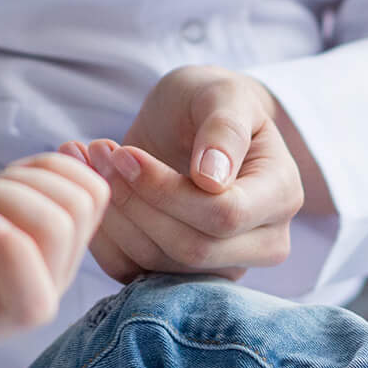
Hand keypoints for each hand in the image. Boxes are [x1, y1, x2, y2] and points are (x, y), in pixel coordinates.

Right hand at [0, 152, 108, 344]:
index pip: (34, 300)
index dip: (12, 252)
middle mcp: (42, 291)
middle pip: (59, 229)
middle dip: (5, 196)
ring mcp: (63, 258)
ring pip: (81, 200)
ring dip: (26, 178)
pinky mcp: (70, 224)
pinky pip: (89, 183)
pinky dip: (50, 165)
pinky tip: (9, 177)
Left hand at [72, 64, 311, 282]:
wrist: (195, 120)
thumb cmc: (213, 99)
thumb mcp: (222, 94)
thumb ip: (224, 130)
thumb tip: (213, 180)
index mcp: (280, 196)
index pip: (225, 215)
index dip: (167, 190)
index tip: (125, 152)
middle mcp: (261, 242)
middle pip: (191, 248)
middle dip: (135, 201)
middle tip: (98, 152)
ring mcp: (221, 265)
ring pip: (158, 263)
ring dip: (113, 213)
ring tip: (90, 159)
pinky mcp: (179, 273)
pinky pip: (132, 272)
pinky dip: (102, 234)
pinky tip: (88, 188)